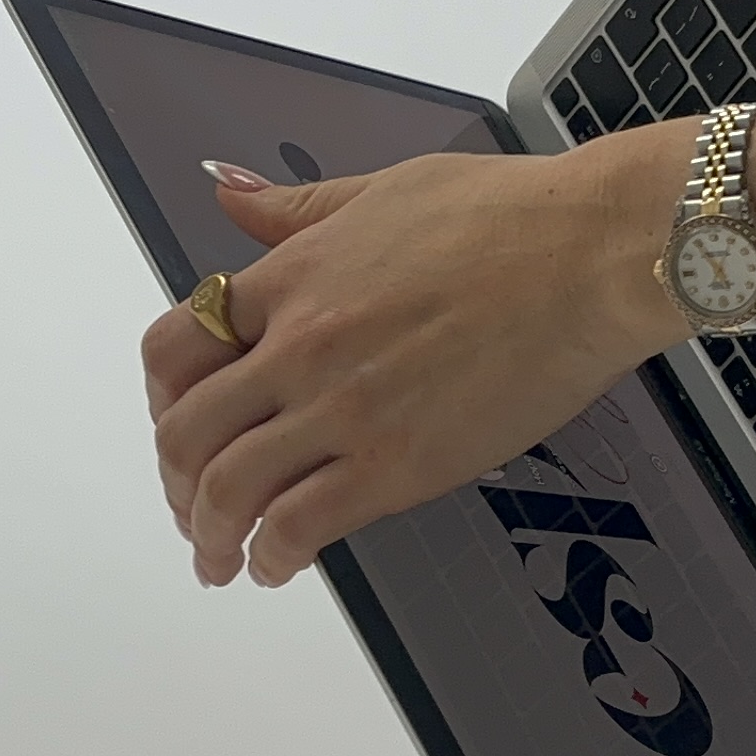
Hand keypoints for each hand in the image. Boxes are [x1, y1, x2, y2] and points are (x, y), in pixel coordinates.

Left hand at [146, 134, 697, 587]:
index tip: (178, 423)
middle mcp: (300, 347)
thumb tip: (229, 192)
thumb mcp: (383, 188)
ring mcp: (343, 411)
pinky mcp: (396, 465)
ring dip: (209, 537)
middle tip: (190, 510)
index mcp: (293, 277)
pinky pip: (299, 526)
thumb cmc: (510, 214)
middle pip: (186, 431)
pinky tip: (276, 568)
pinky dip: (271, 557)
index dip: (164, 398)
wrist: (591, 253)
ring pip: (227, 490)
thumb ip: (298, 209)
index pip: (177, 347)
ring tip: (219, 560)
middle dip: (176, 482)